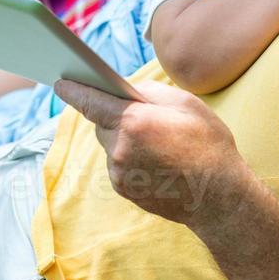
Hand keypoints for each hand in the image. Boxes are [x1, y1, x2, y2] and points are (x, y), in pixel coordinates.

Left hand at [53, 79, 248, 225]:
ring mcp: (119, 172)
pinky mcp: (122, 188)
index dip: (73, 90)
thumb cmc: (208, 145)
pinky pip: (118, 164)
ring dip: (126, 139)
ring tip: (160, 145)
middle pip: (102, 123)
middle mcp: (119, 148)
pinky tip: (158, 162)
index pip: (91, 102)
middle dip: (117, 117)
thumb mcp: (186, 104)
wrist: (218, 196)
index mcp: (133, 122)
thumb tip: (124, 90)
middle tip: (147, 118)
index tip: (60, 83)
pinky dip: (131, 158)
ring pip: (111, 145)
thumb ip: (148, 92)